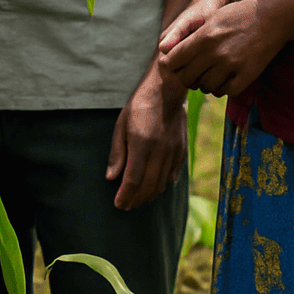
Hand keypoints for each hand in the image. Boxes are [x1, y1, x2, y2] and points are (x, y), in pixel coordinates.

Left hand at [106, 64, 186, 210]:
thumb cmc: (140, 104)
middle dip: (136, 200)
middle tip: (126, 206)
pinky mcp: (182, 150)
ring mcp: (173, 152)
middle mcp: (160, 151)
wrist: (168, 88)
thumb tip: (111, 177)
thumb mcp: (121, 124)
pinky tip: (156, 187)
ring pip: (162, 184)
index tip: (119, 205)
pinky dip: (163, 185)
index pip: (133, 180)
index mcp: (142, 144)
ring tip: (138, 199)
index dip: (125, 196)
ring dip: (149, 196)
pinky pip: (173, 175)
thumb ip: (118, 152)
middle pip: (149, 187)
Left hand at [159, 0, 286, 97]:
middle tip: (193, 74)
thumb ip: (192, 35)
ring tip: (210, 77)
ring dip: (205, 85)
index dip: (172, 66)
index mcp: (203, 37)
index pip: (174, 60)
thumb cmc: (241, 13)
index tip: (177, 66)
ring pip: (206, 87)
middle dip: (187, 78)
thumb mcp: (213, 18)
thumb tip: (169, 50)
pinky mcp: (247, 74)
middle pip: (187, 78)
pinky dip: (224, 89)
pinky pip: (227, 92)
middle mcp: (214, 53)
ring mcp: (232, 65)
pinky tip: (226, 82)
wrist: (273, 16)